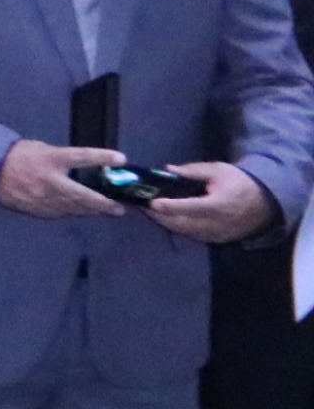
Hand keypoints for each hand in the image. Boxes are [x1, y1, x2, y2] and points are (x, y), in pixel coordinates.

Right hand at [0, 138, 130, 218]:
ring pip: (76, 208)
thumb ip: (60, 157)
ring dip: (92, 210)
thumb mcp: (40, 149)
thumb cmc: (16, 156)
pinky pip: (62, 213)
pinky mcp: (40, 211)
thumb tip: (80, 166)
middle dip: (105, 203)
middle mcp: (52, 181)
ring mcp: (46, 199)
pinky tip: (81, 211)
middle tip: (119, 207)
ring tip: (106, 211)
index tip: (121, 159)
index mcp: (51, 159)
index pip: (82, 157)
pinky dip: (74, 212)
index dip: (102, 158)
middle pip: (85, 195)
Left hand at [150, 158, 281, 243]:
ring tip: (150, 212)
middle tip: (142, 206)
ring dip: (167, 223)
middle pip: (183, 223)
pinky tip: (166, 218)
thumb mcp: (218, 170)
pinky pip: (193, 235)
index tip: (152, 203)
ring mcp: (218, 234)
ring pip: (186, 232)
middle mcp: (218, 223)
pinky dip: (178, 227)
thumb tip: (168, 169)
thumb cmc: (240, 182)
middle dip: (160, 216)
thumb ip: (192, 171)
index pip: (191, 207)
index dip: (170, 206)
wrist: (267, 202)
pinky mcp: (218, 239)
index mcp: (219, 204)